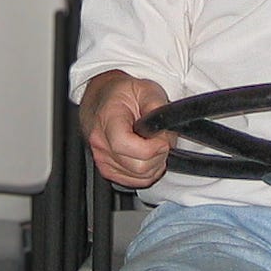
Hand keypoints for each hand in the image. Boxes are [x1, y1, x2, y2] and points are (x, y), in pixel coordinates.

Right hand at [79, 70, 174, 187]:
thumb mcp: (145, 89)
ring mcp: (102, 158)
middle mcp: (101, 143)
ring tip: (155, 147)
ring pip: (138, 177)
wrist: (102, 98)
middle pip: (137, 167)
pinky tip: (148, 157)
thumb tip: (169, 127)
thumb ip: (158, 107)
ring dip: (154, 165)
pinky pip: (133, 182)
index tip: (162, 139)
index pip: (125, 145)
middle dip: (158, 156)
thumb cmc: (121, 94)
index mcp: (108, 119)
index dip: (152, 147)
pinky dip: (146, 173)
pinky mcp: (106, 169)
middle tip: (162, 141)